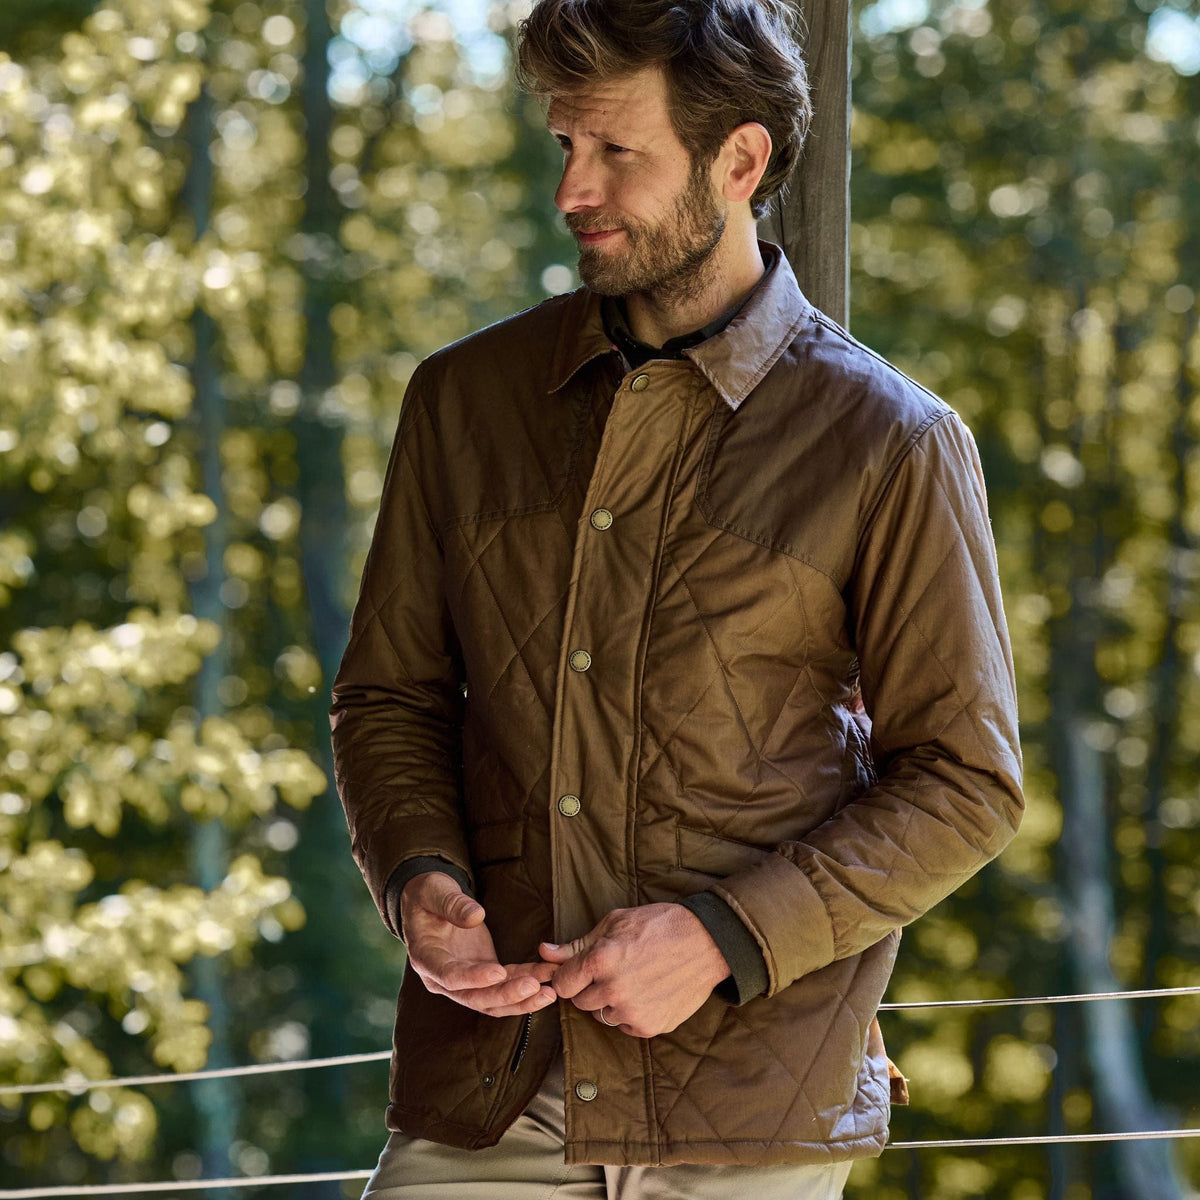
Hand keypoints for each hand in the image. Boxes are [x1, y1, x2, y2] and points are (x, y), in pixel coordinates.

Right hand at [401, 872, 556, 1016]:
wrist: (429, 902)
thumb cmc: (427, 895)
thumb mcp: (434, 891)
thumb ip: (451, 904)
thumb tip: (475, 916)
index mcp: (426, 959)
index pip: (450, 976)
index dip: (474, 978)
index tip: (499, 973)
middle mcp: (443, 978)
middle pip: (476, 997)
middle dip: (507, 995)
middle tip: (536, 987)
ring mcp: (464, 979)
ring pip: (493, 999)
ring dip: (522, 999)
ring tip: (550, 992)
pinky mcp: (482, 972)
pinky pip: (505, 984)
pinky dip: (527, 981)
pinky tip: (547, 976)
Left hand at [540, 903, 730, 1037]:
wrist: (706, 942)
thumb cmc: (659, 925)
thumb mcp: (615, 922)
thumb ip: (577, 944)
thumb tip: (544, 952)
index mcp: (600, 960)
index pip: (562, 984)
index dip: (569, 976)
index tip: (580, 972)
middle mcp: (613, 990)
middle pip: (581, 1002)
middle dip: (590, 988)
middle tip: (613, 970)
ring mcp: (632, 1012)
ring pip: (603, 1015)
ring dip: (610, 1002)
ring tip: (633, 979)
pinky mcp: (650, 1027)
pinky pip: (625, 1026)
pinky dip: (631, 1014)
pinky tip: (647, 992)